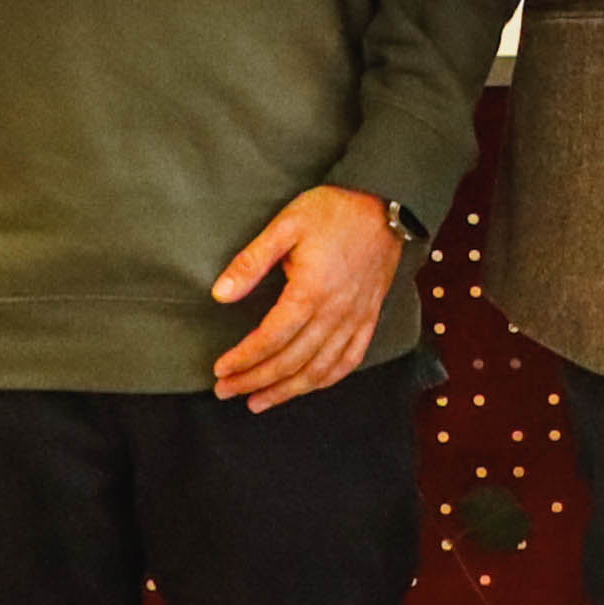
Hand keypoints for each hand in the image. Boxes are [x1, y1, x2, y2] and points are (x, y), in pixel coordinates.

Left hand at [210, 187, 406, 409]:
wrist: (384, 202)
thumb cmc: (333, 210)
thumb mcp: (285, 225)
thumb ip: (251, 262)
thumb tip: (219, 295)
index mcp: (311, 291)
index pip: (271, 339)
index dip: (243, 360)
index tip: (221, 371)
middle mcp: (335, 312)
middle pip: (291, 361)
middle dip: (256, 381)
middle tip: (228, 391)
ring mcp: (355, 318)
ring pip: (320, 369)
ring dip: (288, 391)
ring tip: (259, 402)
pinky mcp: (370, 317)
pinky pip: (350, 360)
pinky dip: (326, 380)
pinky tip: (307, 386)